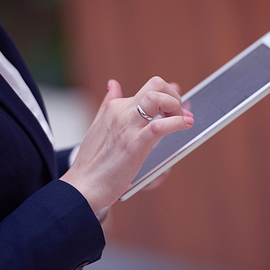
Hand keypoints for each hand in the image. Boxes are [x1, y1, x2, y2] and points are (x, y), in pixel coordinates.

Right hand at [60, 77, 193, 212]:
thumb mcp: (98, 125)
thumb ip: (108, 104)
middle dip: (175, 96)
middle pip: (156, 84)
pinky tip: (186, 125)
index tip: (178, 107)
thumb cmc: (92, 161)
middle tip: (180, 114)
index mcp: (116, 108)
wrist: (83, 186)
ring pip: (157, 98)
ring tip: (184, 120)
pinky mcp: (135, 145)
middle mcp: (122, 112)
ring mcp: (128, 127)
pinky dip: (177, 122)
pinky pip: (159, 126)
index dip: (169, 94)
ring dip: (176, 106)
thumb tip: (113, 83)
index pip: (150, 87)